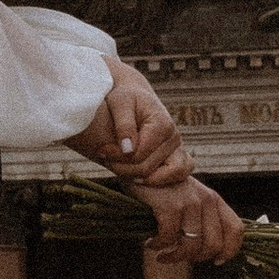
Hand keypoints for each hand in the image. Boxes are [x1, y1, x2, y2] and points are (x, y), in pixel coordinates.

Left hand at [71, 64, 192, 189]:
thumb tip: (128, 150)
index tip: (100, 151)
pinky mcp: (178, 156)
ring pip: (158, 177)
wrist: (135, 98)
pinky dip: (157, 181)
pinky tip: (136, 175)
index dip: (116, 157)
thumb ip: (124, 125)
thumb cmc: (125, 98)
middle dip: (121, 167)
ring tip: (118, 166)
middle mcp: (174, 138)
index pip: (138, 155)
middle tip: (104, 158)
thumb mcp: (120, 104)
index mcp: (162, 124)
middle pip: (146, 169)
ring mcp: (178, 149)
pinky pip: (176, 177)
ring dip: (135, 177)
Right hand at [138, 178, 243, 264]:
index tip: (216, 261)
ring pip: (192, 245)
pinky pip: (169, 237)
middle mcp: (207, 200)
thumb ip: (201, 218)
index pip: (236, 229)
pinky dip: (159, 245)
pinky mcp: (171, 204)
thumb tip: (209, 252)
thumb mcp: (189, 199)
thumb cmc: (163, 189)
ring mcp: (190, 201)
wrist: (141, 167)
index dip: (229, 250)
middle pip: (214, 244)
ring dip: (175, 257)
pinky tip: (150, 243)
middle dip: (196, 258)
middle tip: (179, 256)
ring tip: (162, 256)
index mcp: (215, 200)